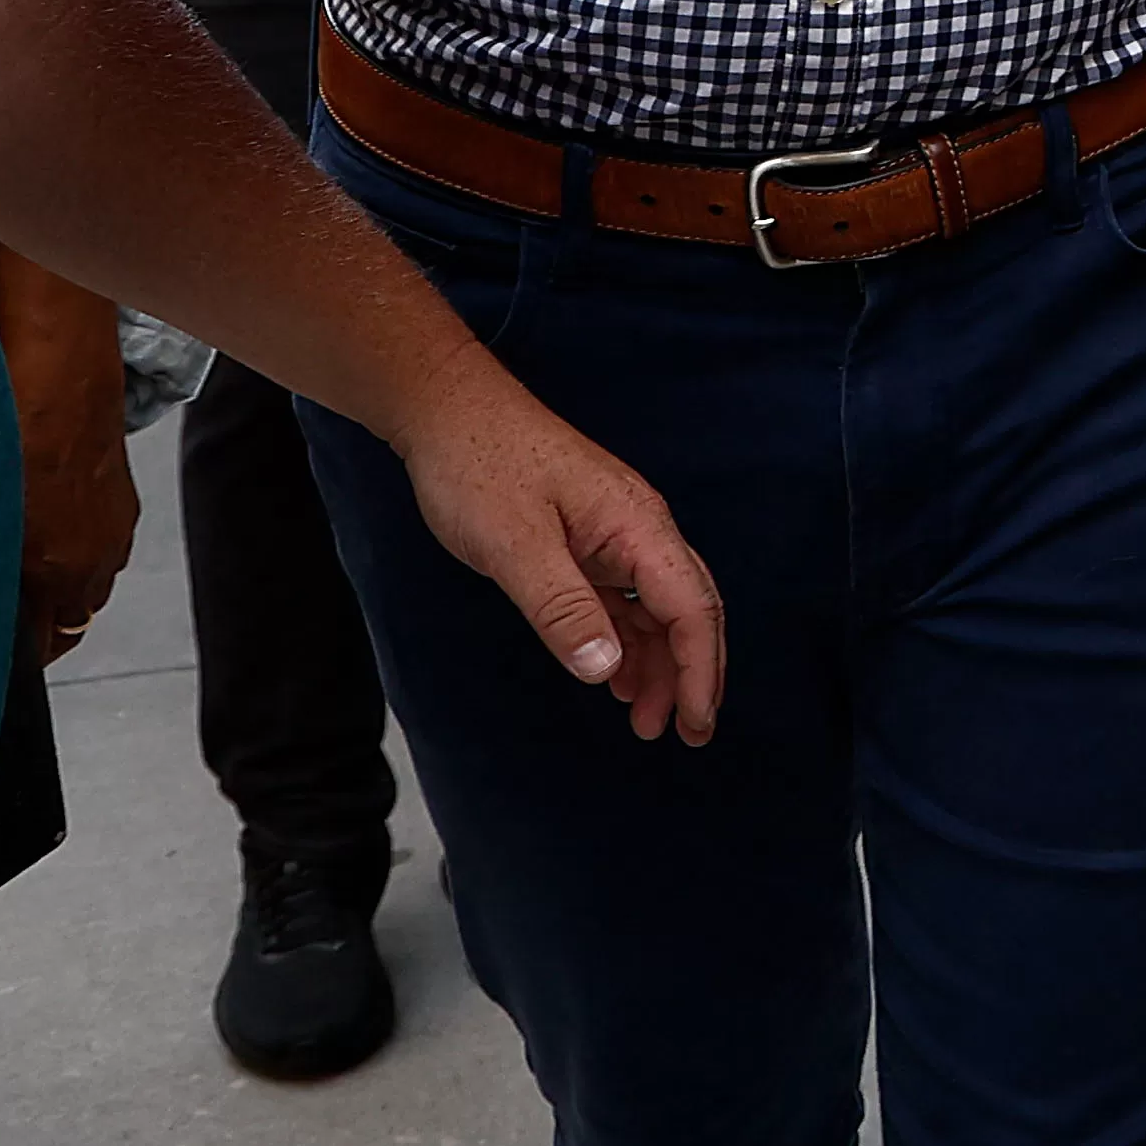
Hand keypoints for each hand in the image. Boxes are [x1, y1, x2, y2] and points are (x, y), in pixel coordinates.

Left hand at [0, 243, 138, 668]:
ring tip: (17, 576)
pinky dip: (73, 552)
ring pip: (86, 589)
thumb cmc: (5, 424)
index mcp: (54, 571)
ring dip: (57, 592)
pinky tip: (44, 528)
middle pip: (68, 627)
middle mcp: (92, 561)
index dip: (8, 662)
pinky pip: (100, 550)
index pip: (39, 653)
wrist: (56, 358)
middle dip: (34, 631)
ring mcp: (113, 531)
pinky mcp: (122, 502)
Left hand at [379, 357, 722, 741]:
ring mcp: (614, 534)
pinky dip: (627, 641)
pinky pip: (624, 598)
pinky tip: (616, 675)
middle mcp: (639, 529)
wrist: (445, 411)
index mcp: (637, 525)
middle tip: (682, 734)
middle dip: (692, 674)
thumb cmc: (478, 465)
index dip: (700, 670)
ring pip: (658, 608)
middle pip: (690, 609)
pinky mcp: (586, 540)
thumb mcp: (514, 545)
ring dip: (659, 663)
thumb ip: (562, 609)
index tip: (694, 724)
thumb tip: (606, 671)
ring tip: (645, 718)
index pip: (692, 607)